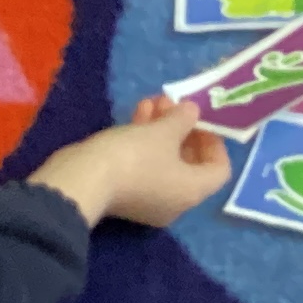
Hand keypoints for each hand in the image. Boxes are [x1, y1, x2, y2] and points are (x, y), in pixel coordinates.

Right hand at [30, 96, 231, 229]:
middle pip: (190, 163)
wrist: (83, 180)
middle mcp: (175, 201)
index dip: (215, 141)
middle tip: (175, 105)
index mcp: (192, 191)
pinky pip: (145, 165)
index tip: (202, 120)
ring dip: (162, 129)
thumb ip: (183, 119)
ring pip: (164, 160)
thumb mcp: (163, 131)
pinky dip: (145, 141)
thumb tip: (193, 111)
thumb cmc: (134, 156)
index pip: (219, 170)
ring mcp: (148, 199)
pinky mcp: (126, 192)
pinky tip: (138, 112)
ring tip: (154, 100)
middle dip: (183, 129)